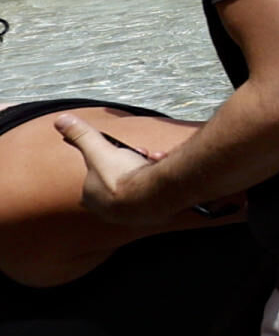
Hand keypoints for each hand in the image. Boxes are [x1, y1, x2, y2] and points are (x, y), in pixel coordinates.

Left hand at [56, 116, 177, 227]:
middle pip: (118, 179)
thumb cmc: (122, 176)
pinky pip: (152, 194)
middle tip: (139, 154)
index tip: (118, 152)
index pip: (94, 176)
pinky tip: (162, 172)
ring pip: (136, 186)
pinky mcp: (149, 215)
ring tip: (153, 160)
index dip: (108, 160)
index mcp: (90, 196)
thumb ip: (82, 135)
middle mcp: (106, 209)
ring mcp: (128, 214)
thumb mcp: (99, 150)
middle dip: (129, 163)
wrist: (152, 196)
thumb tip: (60, 120)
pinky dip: (157, 181)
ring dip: (145, 169)